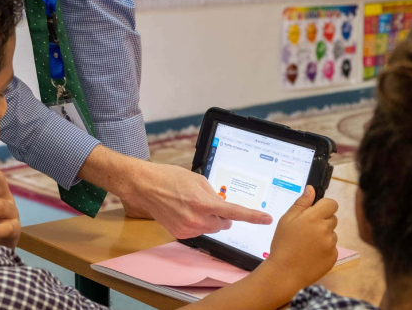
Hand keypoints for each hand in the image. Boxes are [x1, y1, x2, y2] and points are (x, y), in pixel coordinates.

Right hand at [125, 162, 272, 238]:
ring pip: (210, 228)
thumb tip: (222, 206)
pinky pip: (197, 231)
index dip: (252, 217)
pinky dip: (196, 223)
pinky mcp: (180, 234)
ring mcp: (187, 229)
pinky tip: (183, 211)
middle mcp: (196, 219)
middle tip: (209, 203)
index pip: (234, 212)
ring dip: (208, 219)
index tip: (266, 219)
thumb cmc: (169, 178)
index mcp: (203, 202)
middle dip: (222, 216)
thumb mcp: (197, 180)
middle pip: (223, 224)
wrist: (145, 186)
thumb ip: (213, 195)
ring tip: (190, 204)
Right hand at [265, 185, 338, 287]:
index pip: (332, 204)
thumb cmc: (283, 244)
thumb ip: (301, 203)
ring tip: (307, 244)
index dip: (324, 206)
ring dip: (323, 235)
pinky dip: (324, 249)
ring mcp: (331, 244)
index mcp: (314, 218)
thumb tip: (311, 189)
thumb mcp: (286, 220)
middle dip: (322, 221)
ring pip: (332, 233)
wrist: (285, 272)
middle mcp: (325, 230)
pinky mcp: (333, 257)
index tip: (315, 212)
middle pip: (332, 218)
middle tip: (306, 230)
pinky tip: (311, 254)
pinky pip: (332, 247)